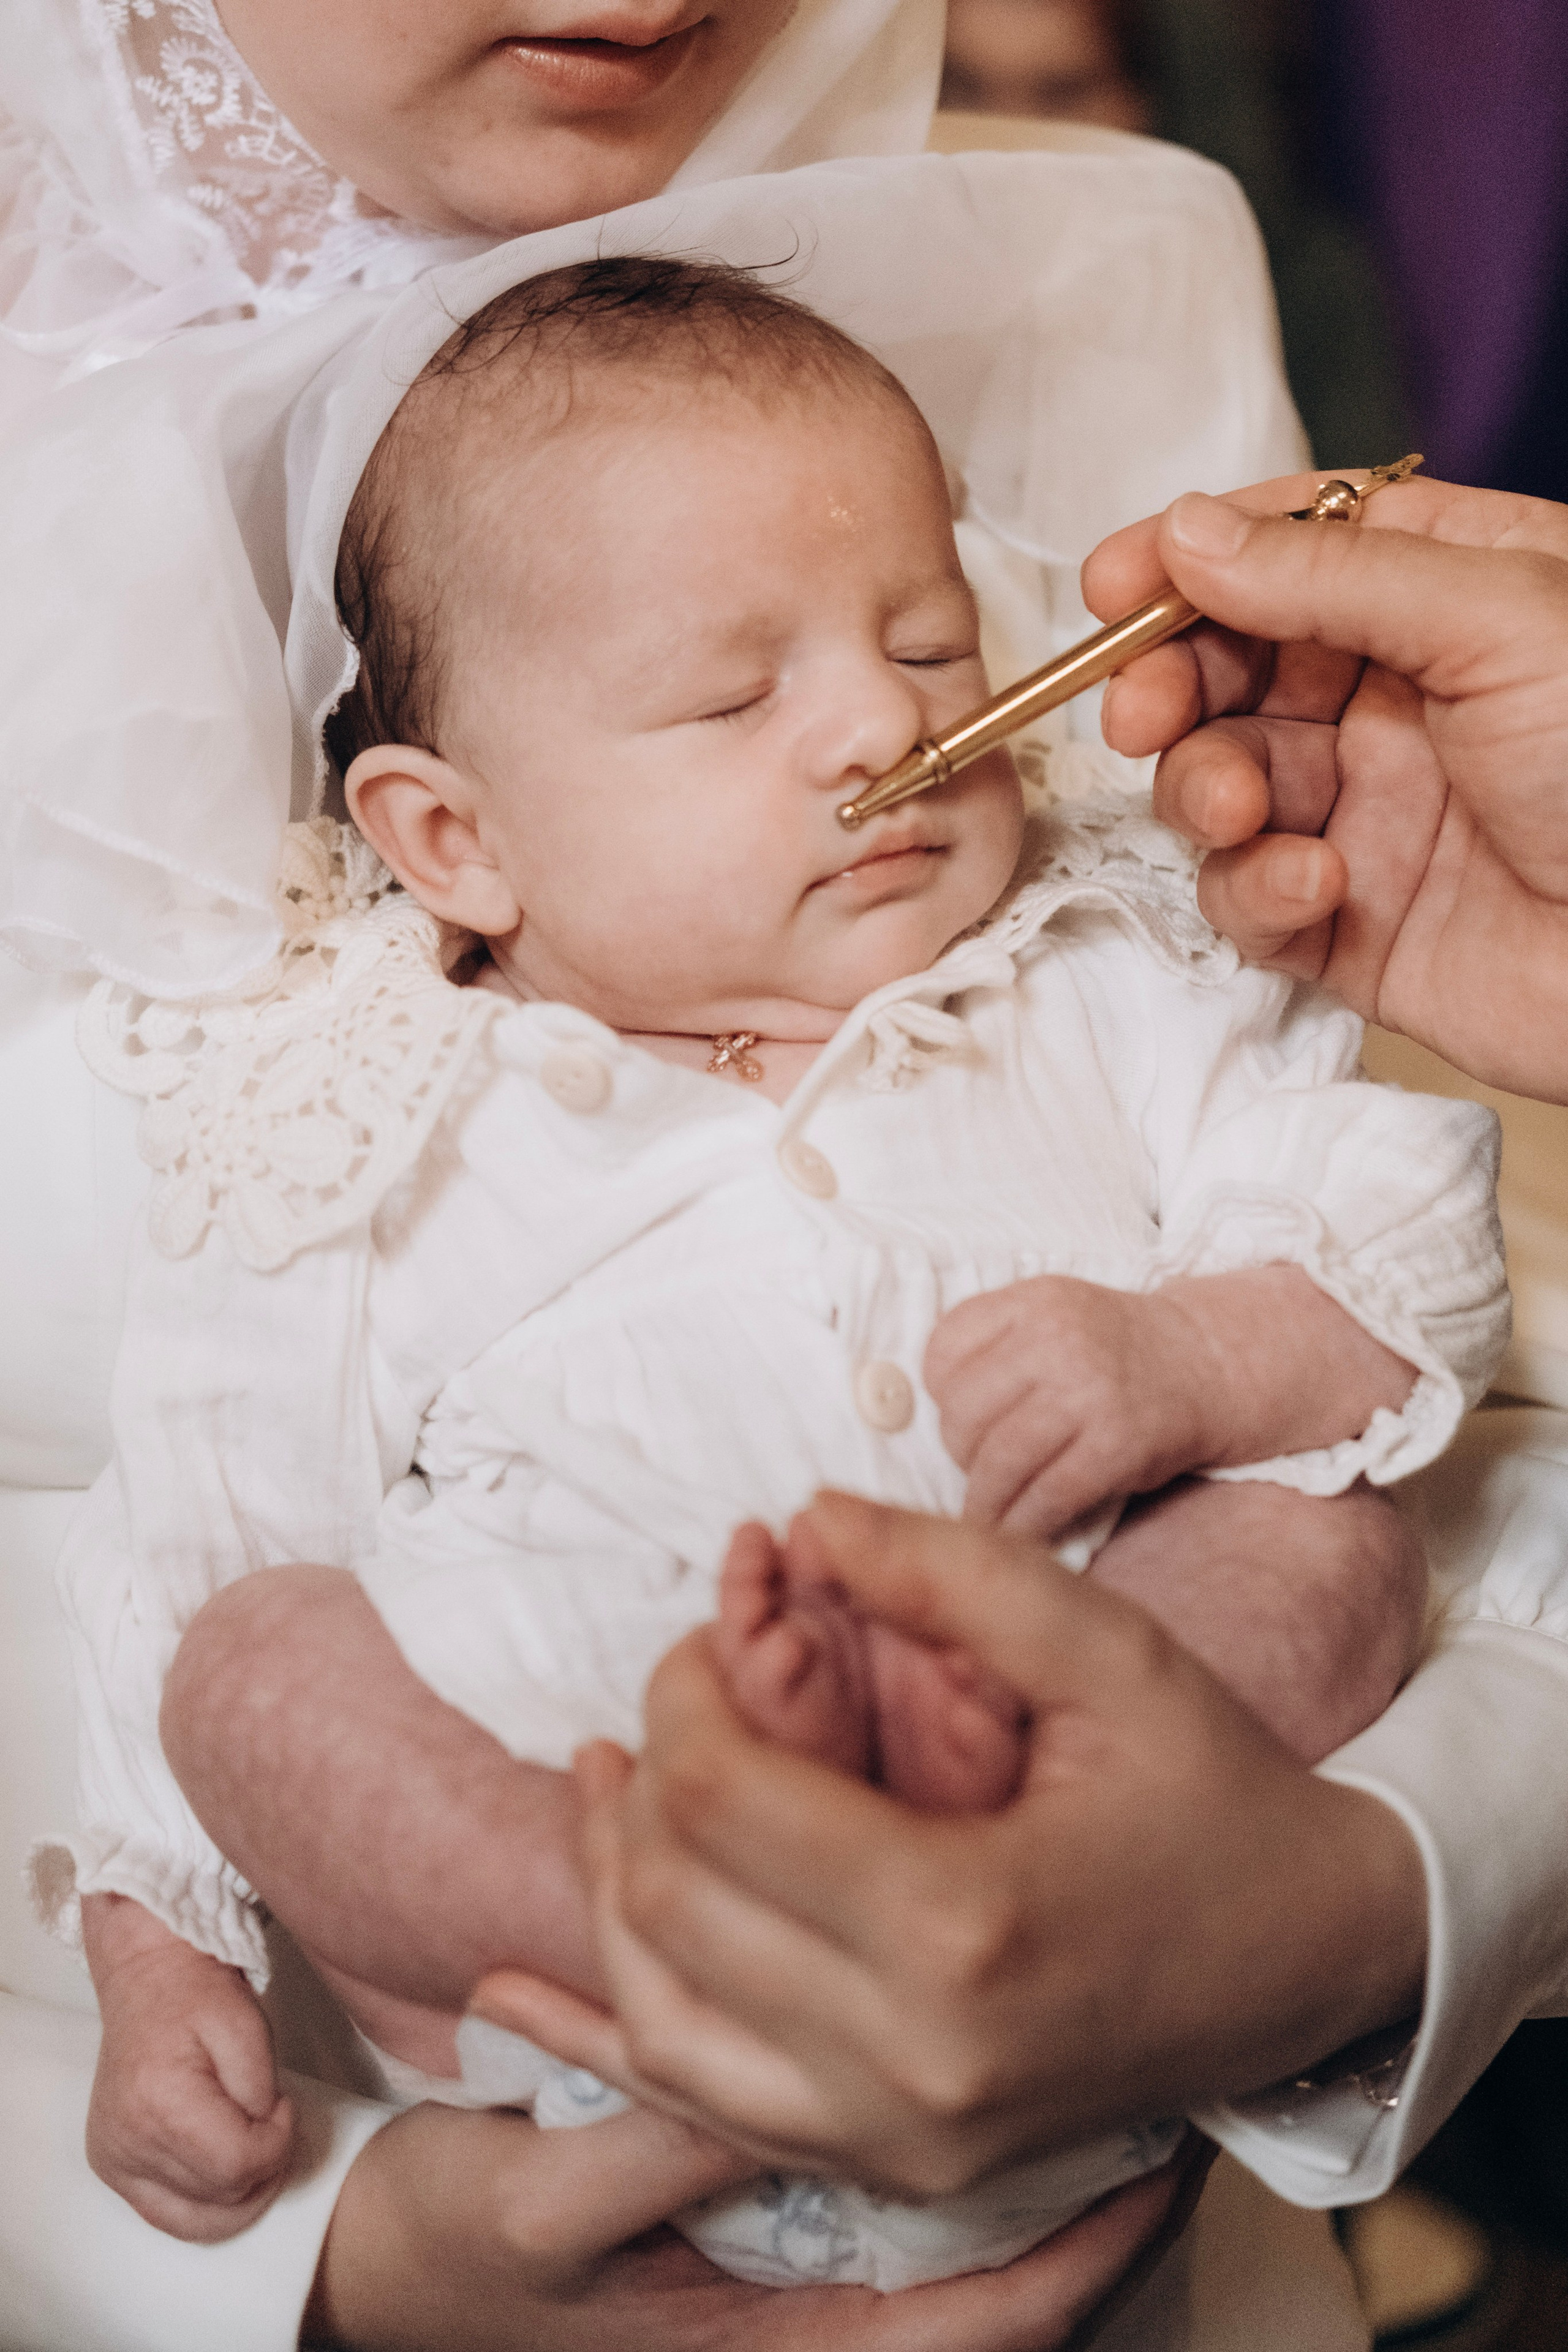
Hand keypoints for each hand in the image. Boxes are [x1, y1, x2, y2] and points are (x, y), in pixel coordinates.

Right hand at [80, 1892, 293, 2240]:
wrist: (146, 1978)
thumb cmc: (199, 1995)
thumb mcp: (248, 2027)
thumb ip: (260, 2090)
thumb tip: (264, 2139)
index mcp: (161, 2103)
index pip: (239, 2165)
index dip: (278, 2142)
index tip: (284, 2104)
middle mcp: (128, 2142)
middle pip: (219, 2199)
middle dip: (262, 2168)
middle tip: (271, 2124)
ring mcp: (113, 2160)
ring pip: (194, 2221)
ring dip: (236, 2193)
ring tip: (250, 2145)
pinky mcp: (109, 2166)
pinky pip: (165, 2215)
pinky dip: (203, 2201)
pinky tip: (221, 2164)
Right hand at [306, 2092, 1207, 2351]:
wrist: (354, 2270)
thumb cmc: (439, 2261)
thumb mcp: (538, 2208)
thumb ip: (662, 2145)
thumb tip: (793, 2071)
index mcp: (778, 2345)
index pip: (988, 2317)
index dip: (1092, 2234)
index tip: (1166, 2136)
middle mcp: (796, 2312)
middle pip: (983, 2254)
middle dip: (1067, 2162)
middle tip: (1156, 2053)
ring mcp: (773, 2260)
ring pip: (924, 2197)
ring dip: (987, 2112)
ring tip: (1082, 2028)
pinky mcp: (735, 2208)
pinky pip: (844, 2153)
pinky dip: (887, 2087)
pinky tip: (918, 2009)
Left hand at [465, 1495, 1425, 2199]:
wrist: (1313, 1957)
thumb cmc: (1212, 1790)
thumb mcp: (1106, 1649)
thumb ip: (948, 1571)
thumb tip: (799, 1518)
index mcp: (967, 1921)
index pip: (725, 1800)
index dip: (680, 1694)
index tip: (701, 1637)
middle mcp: (918, 2059)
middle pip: (672, 1906)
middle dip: (641, 1777)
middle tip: (669, 1698)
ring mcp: (903, 2138)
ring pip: (660, 2021)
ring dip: (608, 1893)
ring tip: (606, 1787)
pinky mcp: (897, 2169)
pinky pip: (704, 2109)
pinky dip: (617, 2030)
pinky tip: (536, 1977)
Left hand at [924, 1268, 1413, 1535]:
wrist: (1209, 1363)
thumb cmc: (1114, 1351)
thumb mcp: (1053, 1318)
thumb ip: (993, 1348)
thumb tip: (908, 1413)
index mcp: (1033, 1300)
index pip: (943, 1352)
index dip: (941, 1395)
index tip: (958, 1416)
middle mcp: (1058, 1339)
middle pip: (963, 1413)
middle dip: (962, 1452)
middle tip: (979, 1468)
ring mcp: (1090, 1391)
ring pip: (998, 1460)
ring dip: (984, 1500)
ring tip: (986, 1514)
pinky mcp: (1117, 1445)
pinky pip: (1045, 1497)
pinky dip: (1022, 1525)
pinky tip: (1020, 1532)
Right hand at [1081, 471, 1567, 1100]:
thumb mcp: (1497, 618)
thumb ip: (1331, 573)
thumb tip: (1193, 532)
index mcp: (1454, 595)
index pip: (1296, 547)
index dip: (1196, 558)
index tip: (1115, 585)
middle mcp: (1403, 698)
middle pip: (1234, 666)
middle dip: (1172, 683)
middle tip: (1141, 712)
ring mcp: (1372, 813)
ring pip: (1223, 780)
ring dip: (1204, 789)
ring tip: (1237, 807)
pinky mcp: (1350, 926)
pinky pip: (1251, 895)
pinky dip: (1254, 888)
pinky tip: (1314, 885)